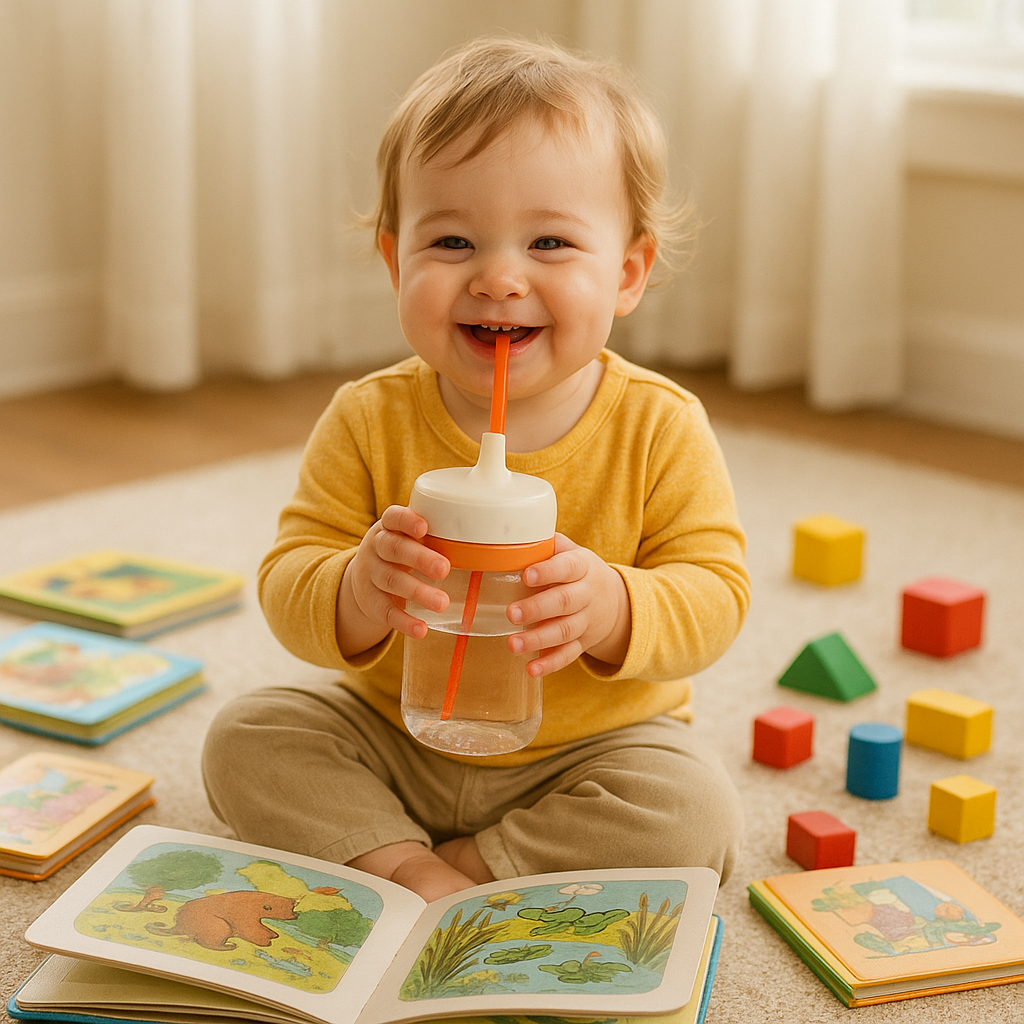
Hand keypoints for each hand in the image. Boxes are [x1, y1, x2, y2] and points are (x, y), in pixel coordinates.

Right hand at [338, 505, 449, 655]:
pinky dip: (404, 621)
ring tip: (442, 603)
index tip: (424, 528)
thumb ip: (435, 535)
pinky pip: (386, 612)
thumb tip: (488, 535)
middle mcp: (377, 549)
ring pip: (392, 581)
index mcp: (389, 528)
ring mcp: (371, 576)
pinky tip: (421, 629)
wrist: (364, 580)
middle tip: (444, 568)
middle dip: (419, 558)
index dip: (406, 521)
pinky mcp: (372, 602)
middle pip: (394, 549)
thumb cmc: (401, 553)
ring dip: (418, 592)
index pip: (393, 518)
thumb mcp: (408, 538)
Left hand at [506, 534, 630, 676]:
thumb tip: (516, 530)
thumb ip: (548, 545)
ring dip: (538, 639)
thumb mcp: (572, 552)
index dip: (548, 571)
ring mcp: (586, 621)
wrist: (616, 601)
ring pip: (564, 631)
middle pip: (564, 602)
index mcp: (582, 567)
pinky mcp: (583, 643)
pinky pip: (569, 655)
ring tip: (513, 644)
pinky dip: (550, 664)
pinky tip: (531, 669)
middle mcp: (587, 595)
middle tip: (511, 613)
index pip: (567, 567)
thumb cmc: (579, 572)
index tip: (526, 576)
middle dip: (537, 609)